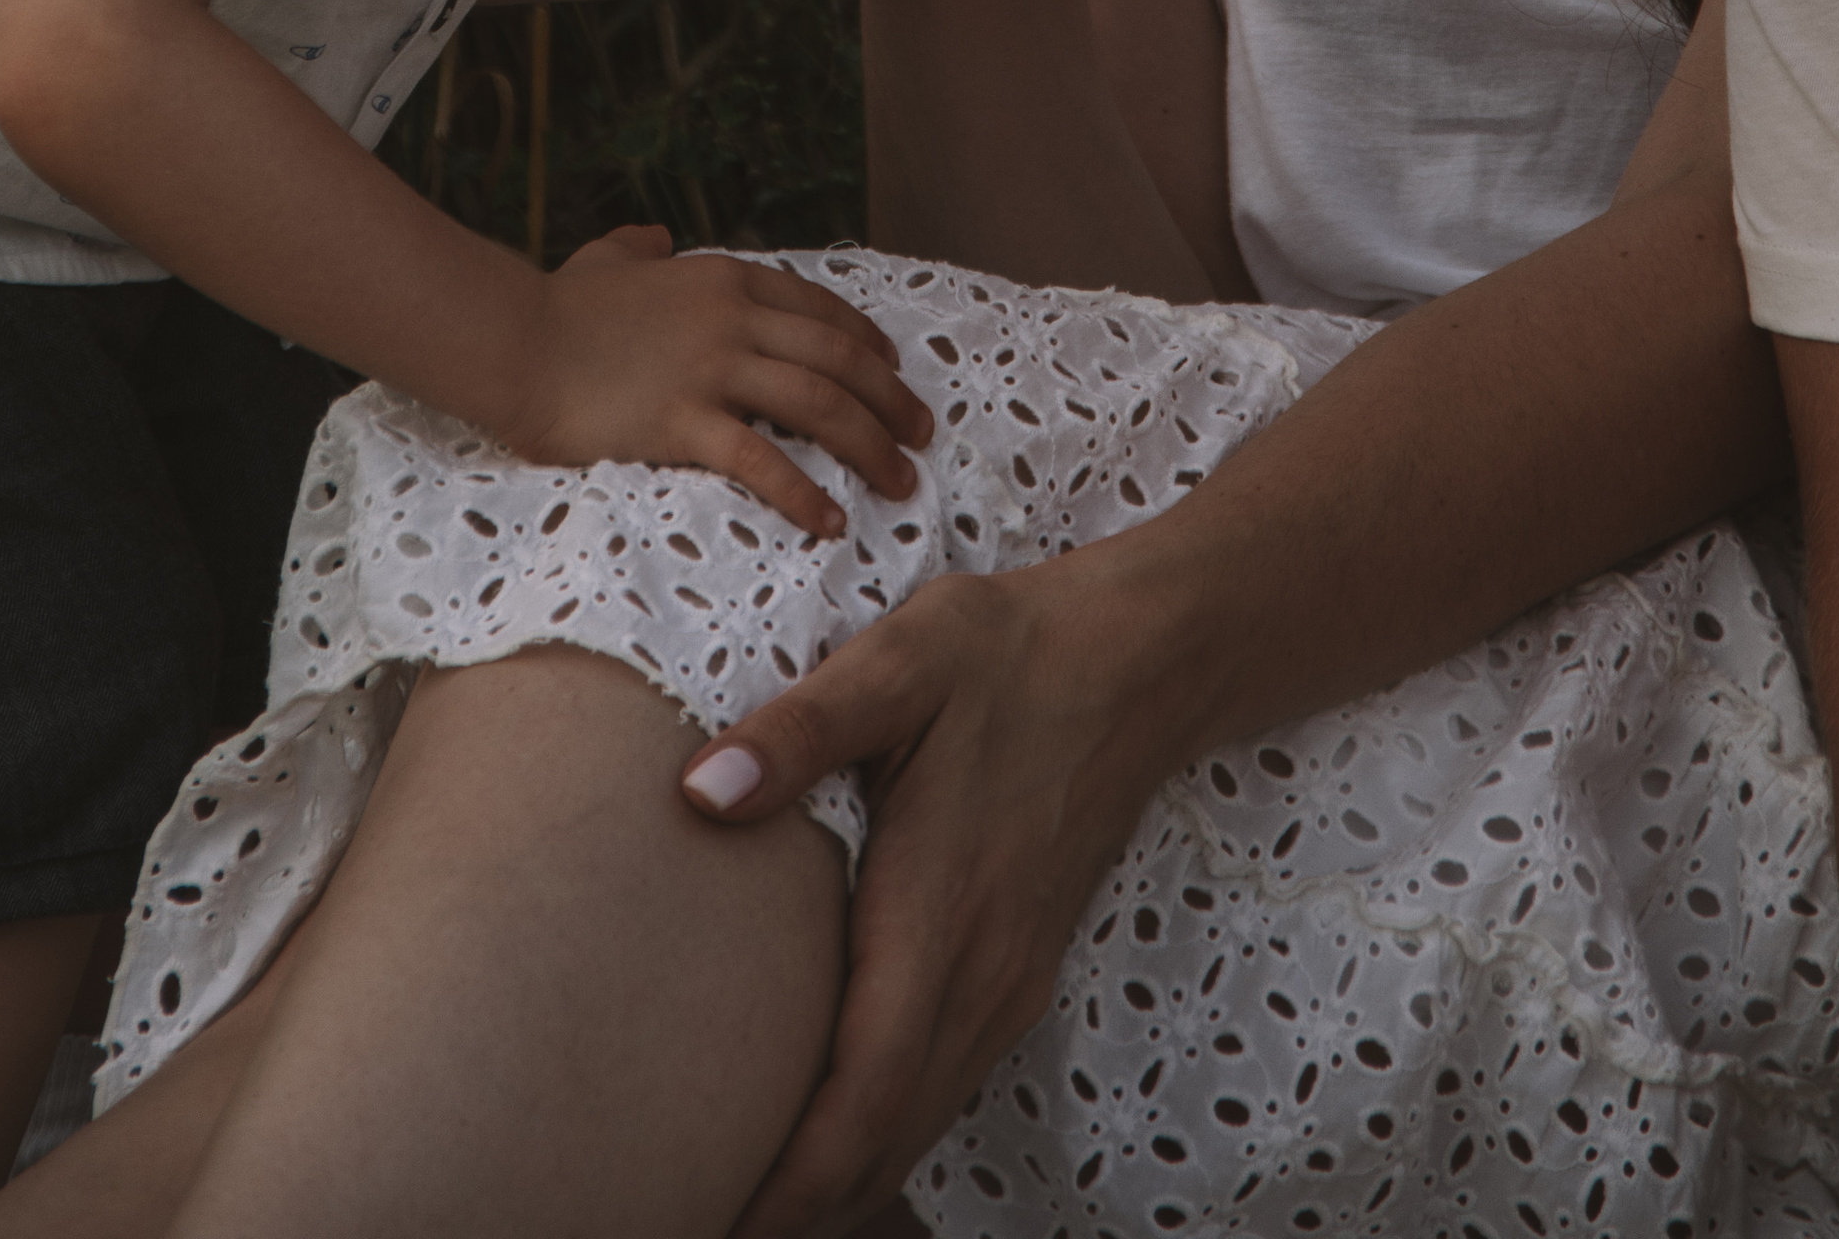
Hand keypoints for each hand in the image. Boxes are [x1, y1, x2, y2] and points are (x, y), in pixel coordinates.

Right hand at [500, 224, 935, 543]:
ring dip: (870, 446)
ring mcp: (710, 370)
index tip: (896, 371)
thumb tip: (655, 237)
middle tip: (920, 437)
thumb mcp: (606, 258)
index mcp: (723, 280)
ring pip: (818, 405)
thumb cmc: (556, 306)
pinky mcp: (681, 423)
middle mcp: (731, 320)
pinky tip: (829, 520)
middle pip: (839, 359)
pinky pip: (760, 461)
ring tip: (898, 484)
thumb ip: (638, 246)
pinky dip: (803, 493)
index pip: (820, 311)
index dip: (868, 343)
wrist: (511, 341)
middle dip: (892, 400)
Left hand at [678, 542, 1188, 1233]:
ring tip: (748, 1202)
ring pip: (920, 1123)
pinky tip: (828, 1135)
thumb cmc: (1007, 655)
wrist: (1138, 662)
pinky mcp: (1018, 970)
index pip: (865, 1093)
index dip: (794, 1179)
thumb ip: (800, 729)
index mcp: (941, 914)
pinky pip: (944, 1087)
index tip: (720, 1217)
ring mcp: (1009, 981)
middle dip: (804, 1204)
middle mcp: (983, 975)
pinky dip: (881, 1137)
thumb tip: (701, 791)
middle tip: (700, 1214)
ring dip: (842, 1181)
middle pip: (888, 1139)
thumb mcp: (900, 661)